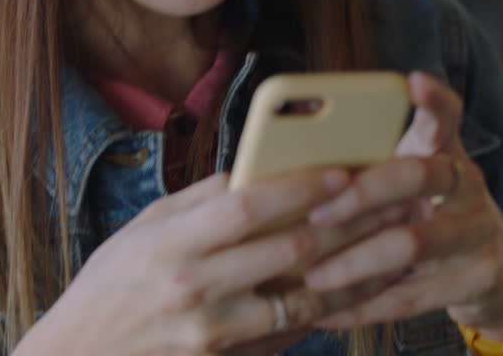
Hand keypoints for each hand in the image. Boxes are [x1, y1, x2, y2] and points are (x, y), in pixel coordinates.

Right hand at [17, 168, 402, 355]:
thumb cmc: (110, 288)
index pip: (247, 206)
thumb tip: (255, 170)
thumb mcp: (141, 231)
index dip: (300, 186)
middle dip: (347, 222)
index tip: (342, 170)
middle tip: (391, 200)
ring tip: (392, 245)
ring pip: (303, 296)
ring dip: (354, 270)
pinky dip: (329, 310)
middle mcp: (194, 287)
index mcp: (171, 243)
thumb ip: (199, 201)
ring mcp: (213, 333)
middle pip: (288, 249)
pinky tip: (360, 291)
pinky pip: (291, 332)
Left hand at [300, 72, 502, 339]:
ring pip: (412, 242)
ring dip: (355, 261)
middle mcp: (465, 186)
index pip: (446, 116)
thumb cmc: (431, 215)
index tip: (413, 82)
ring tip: (312, 276)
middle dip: (362, 194)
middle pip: (418, 175)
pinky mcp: (476, 279)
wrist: (499, 276)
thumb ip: (372, 165)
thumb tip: (289, 166)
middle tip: (315, 214)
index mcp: (444, 153)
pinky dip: (366, 306)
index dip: (433, 100)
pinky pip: (413, 295)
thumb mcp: (413, 182)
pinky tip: (330, 313)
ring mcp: (475, 233)